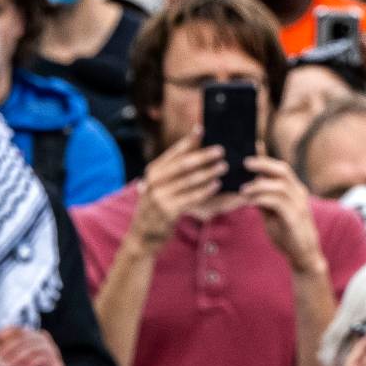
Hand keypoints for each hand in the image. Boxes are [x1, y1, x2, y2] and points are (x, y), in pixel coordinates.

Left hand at [0, 326, 65, 365]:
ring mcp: (50, 353)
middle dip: (7, 350)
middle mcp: (40, 342)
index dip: (2, 336)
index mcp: (28, 339)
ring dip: (17, 358)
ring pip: (34, 347)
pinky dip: (30, 364)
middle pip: (24, 337)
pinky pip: (44, 360)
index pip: (15, 330)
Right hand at [130, 130, 225, 246]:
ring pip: (189, 180)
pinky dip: (205, 190)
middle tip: (221, 149)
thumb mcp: (160, 187)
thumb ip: (174, 171)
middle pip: (182, 164)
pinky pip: (191, 198)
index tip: (201, 129)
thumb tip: (195, 148)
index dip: (188, 141)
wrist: (142, 236)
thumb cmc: (158, 207)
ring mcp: (159, 196)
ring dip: (208, 172)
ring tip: (223, 166)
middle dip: (203, 156)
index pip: (173, 152)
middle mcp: (153, 181)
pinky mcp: (168, 211)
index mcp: (153, 172)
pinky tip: (217, 185)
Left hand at [241, 156, 324, 274]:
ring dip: (258, 185)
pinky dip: (261, 199)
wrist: (304, 255)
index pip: (281, 168)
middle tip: (245, 163)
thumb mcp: (272, 214)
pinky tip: (249, 202)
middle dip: (263, 164)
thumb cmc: (287, 234)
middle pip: (282, 170)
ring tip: (242, 189)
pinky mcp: (294, 217)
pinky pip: (277, 202)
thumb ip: (264, 200)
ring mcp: (299, 205)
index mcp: (295, 190)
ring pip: (279, 185)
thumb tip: (248, 187)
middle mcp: (299, 193)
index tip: (251, 149)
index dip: (266, 158)